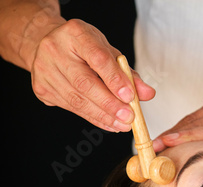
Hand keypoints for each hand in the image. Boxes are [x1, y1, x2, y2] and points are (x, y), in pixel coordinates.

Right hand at [28, 19, 154, 131]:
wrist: (49, 45)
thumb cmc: (85, 48)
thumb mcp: (108, 52)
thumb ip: (128, 73)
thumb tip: (148, 94)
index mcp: (75, 33)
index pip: (97, 58)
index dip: (115, 79)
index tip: (130, 97)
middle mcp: (54, 49)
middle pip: (85, 83)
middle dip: (110, 104)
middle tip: (129, 117)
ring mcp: (44, 70)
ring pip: (77, 100)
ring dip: (103, 116)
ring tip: (123, 124)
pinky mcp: (41, 89)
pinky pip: (72, 108)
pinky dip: (94, 118)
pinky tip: (109, 123)